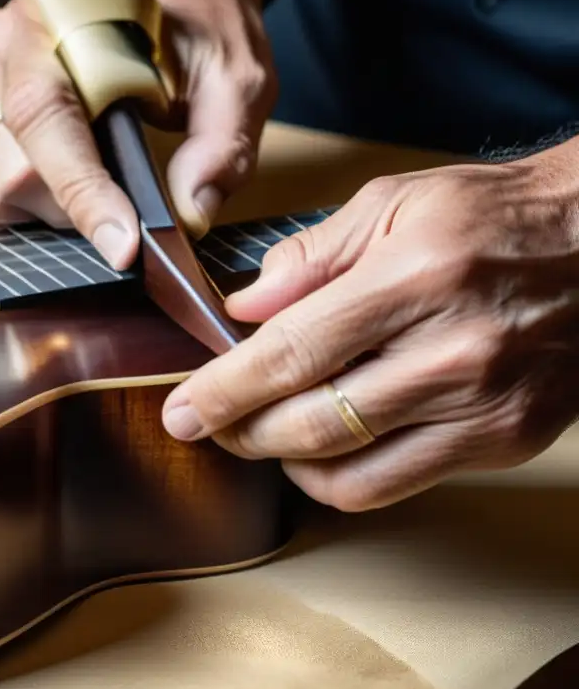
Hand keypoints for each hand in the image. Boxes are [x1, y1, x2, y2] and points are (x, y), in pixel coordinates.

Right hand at [0, 0, 276, 269]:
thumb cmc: (189, 35)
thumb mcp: (232, 77)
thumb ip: (220, 145)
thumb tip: (190, 214)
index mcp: (58, 22)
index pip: (47, 119)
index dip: (83, 193)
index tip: (122, 245)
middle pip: (13, 174)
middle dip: (74, 209)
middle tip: (121, 204)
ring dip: (44, 211)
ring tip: (89, 183)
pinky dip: (17, 206)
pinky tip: (55, 180)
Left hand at [161, 140, 578, 510]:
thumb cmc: (493, 217)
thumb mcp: (394, 205)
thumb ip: (310, 257)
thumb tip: (244, 307)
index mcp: (415, 279)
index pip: (292, 354)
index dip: (224, 391)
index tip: (182, 411)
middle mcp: (452, 352)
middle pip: (312, 425)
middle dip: (241, 433)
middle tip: (209, 423)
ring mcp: (484, 405)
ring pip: (350, 473)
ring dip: (286, 462)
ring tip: (263, 433)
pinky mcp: (506, 440)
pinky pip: (397, 484)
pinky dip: (342, 476)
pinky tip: (324, 444)